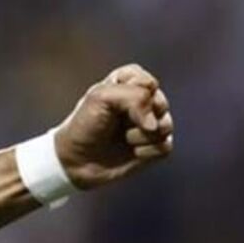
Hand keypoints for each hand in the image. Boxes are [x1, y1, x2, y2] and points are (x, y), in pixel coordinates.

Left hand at [53, 64, 173, 189]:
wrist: (77, 161)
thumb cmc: (84, 125)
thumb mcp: (101, 98)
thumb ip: (134, 97)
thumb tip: (155, 124)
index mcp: (126, 83)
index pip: (147, 81)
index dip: (135, 94)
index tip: (113, 102)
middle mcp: (141, 102)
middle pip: (161, 103)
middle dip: (140, 116)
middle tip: (119, 122)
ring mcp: (150, 125)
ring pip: (166, 125)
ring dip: (142, 135)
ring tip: (124, 138)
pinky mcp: (154, 147)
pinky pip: (166, 146)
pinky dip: (148, 151)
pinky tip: (132, 152)